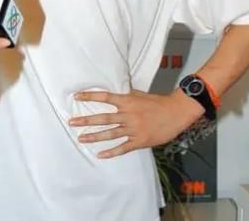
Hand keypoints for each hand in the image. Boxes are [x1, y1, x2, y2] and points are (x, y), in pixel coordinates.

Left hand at [69, 89, 203, 158]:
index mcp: (127, 101)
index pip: (105, 97)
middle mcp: (128, 115)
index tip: (76, 96)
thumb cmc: (157, 102)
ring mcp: (133, 129)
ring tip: (81, 138)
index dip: (90, 96)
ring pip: (110, 134)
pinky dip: (111, 152)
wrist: (176, 112)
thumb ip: (126, 96)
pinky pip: (123, 148)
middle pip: (104, 118)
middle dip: (86, 120)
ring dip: (95, 136)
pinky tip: (100, 155)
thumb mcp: (139, 95)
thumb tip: (113, 93)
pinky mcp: (140, 141)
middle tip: (72, 122)